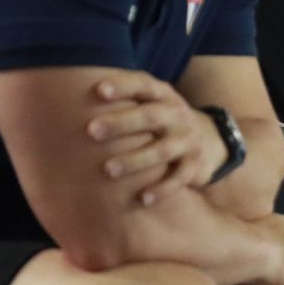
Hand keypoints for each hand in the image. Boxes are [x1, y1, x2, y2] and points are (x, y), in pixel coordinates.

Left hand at [87, 73, 227, 203]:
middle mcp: (177, 115)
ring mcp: (187, 140)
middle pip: (150, 116)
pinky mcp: (195, 165)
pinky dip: (162, 189)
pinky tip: (142, 198)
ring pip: (162, 150)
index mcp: (164, 95)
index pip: (143, 85)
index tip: (98, 91)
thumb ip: (127, 98)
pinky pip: (179, 178)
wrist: (211, 139)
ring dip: (136, 159)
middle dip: (122, 123)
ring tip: (108, 169)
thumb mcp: (153, 103)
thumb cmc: (164, 119)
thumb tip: (72, 97)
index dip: (123, 86)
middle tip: (92, 130)